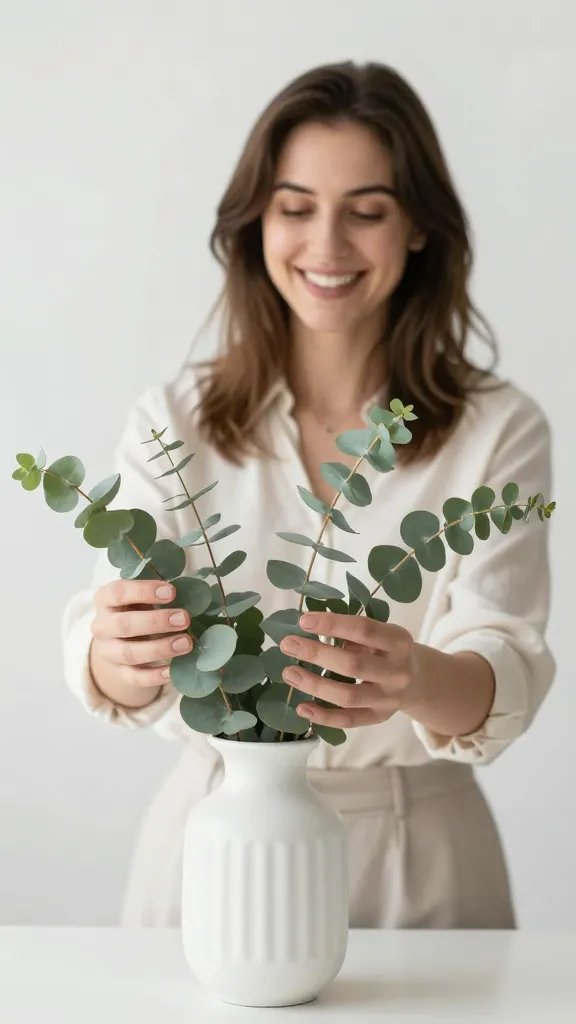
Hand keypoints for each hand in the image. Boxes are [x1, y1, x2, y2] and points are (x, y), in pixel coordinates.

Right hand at [90, 579, 193, 690]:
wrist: (119, 637)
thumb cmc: (136, 607)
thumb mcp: (141, 594)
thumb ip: (157, 592)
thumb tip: (191, 592)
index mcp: (105, 599)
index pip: (118, 592)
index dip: (144, 591)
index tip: (172, 592)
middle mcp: (102, 626)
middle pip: (124, 625)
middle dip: (156, 622)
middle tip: (184, 619)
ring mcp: (108, 651)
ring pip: (129, 653)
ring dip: (159, 649)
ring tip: (186, 643)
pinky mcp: (119, 672)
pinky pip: (135, 678)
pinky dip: (154, 676)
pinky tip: (173, 670)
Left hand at [279, 611, 422, 728]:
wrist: (417, 680)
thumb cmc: (387, 650)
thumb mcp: (380, 634)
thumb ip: (351, 632)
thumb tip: (307, 629)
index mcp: (399, 641)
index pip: (364, 630)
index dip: (332, 624)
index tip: (303, 621)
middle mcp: (397, 672)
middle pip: (352, 665)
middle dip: (316, 653)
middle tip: (288, 644)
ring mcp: (389, 699)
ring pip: (347, 696)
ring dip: (314, 685)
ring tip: (289, 673)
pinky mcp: (379, 718)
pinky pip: (348, 721)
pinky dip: (323, 716)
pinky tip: (302, 708)